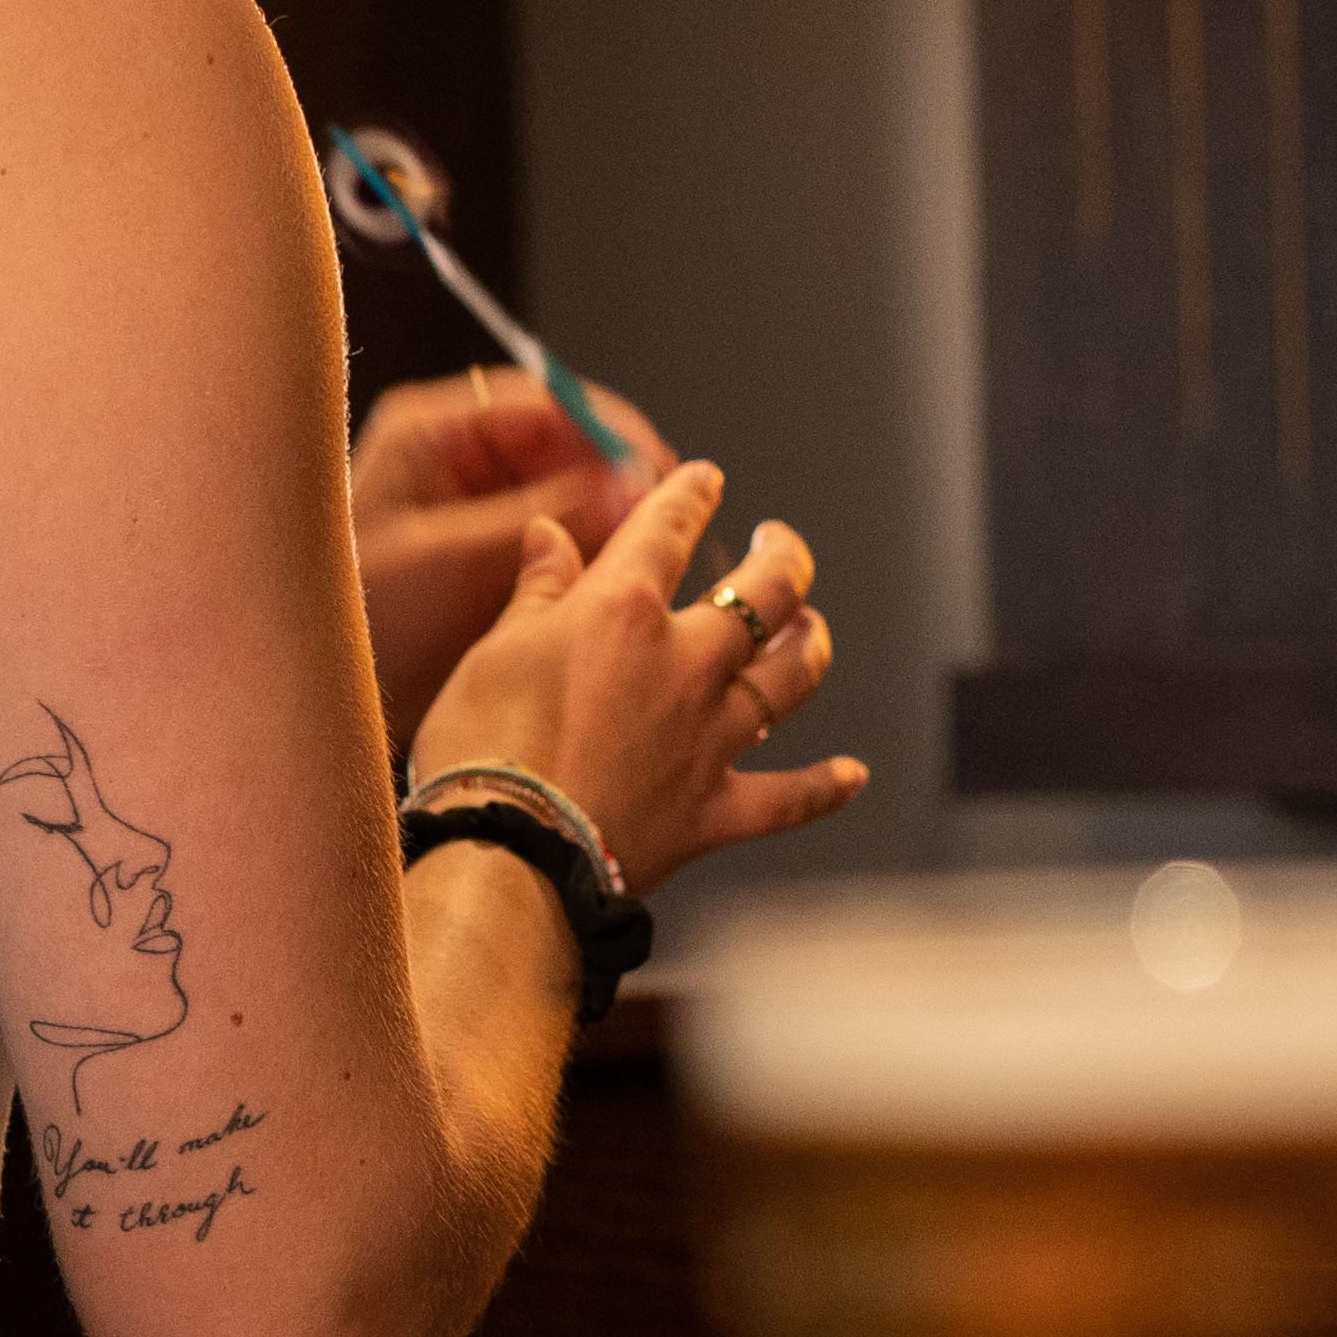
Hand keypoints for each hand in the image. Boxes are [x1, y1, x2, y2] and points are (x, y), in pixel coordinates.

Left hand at [352, 367, 669, 746]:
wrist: (301, 693)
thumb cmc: (342, 617)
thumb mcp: (451, 559)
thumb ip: (547, 515)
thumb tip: (634, 482)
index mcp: (431, 431)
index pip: (546, 399)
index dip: (611, 430)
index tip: (659, 466)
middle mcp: (455, 459)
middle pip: (567, 446)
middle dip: (618, 480)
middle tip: (665, 519)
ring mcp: (472, 507)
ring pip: (569, 495)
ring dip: (608, 523)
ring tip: (647, 558)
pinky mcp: (484, 556)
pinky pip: (557, 542)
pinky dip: (588, 561)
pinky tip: (612, 587)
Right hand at [411, 461, 860, 900]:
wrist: (505, 856)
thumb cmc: (483, 750)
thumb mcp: (495, 651)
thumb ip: (537, 591)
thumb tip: (550, 535)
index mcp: (624, 611)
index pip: (668, 528)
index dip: (691, 495)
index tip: (706, 480)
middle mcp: (684, 664)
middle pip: (765, 591)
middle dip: (783, 555)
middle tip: (780, 542)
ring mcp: (709, 737)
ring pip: (791, 676)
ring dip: (810, 644)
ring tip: (810, 626)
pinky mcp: (715, 809)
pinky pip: (789, 797)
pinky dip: (824, 786)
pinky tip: (852, 774)